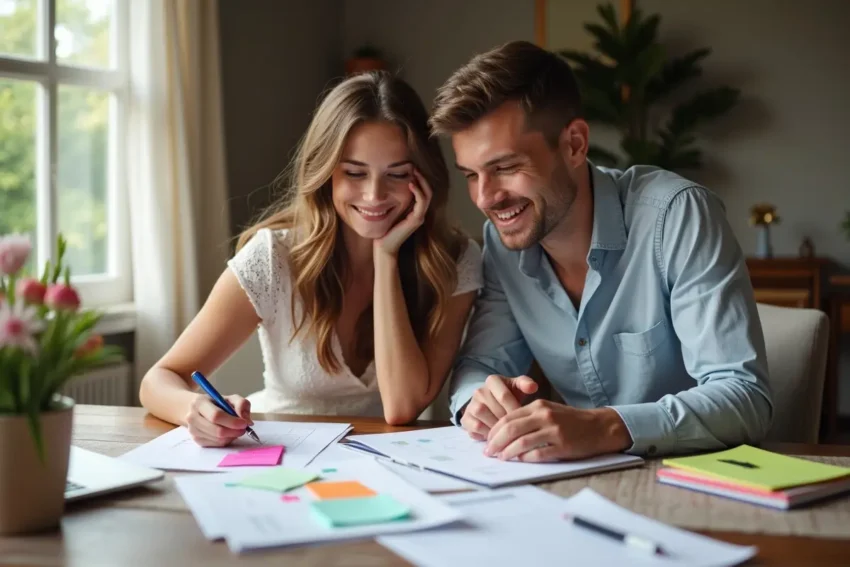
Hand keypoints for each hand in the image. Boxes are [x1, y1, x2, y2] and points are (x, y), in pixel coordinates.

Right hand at [185, 393, 253, 446]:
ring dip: (231, 436)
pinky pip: (216, 445)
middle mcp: (192, 417)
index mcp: (199, 403)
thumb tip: (247, 420)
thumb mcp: (230, 398)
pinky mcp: (196, 440)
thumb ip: (242, 404)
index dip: (232, 422)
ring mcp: (192, 430)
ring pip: (217, 439)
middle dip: (234, 431)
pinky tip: (228, 434)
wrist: (198, 409)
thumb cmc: (217, 403)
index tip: (244, 423)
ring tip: (235, 429)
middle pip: (217, 430)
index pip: (216, 416)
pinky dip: (226, 440)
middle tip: (244, 429)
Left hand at [374, 170, 431, 255]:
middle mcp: (420, 213)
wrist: (384, 245)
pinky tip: (410, 184)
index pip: (424, 191)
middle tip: (414, 167)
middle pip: (429, 191)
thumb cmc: (385, 229)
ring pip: (427, 195)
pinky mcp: (416, 220)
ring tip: (414, 172)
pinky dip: (417, 192)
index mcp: (415, 211)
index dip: (420, 179)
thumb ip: (395, 201)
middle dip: (423, 178)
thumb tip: (390, 185)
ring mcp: (419, 217)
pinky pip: (421, 203)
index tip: (412, 168)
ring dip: (422, 182)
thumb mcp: (391, 211)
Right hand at [460, 375, 538, 440]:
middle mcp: (479, 391)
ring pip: (484, 417)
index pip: (504, 395)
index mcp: (492, 381)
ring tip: (508, 434)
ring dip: (497, 427)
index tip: (525, 419)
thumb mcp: (517, 388)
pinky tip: (497, 437)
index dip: (515, 409)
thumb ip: (525, 384)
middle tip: (519, 430)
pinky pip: (476, 427)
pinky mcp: (465, 419)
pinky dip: (487, 434)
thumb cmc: (508, 397)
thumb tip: (533, 387)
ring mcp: (471, 405)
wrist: (492, 406)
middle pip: (495, 408)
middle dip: (508, 421)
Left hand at [483, 400, 631, 461]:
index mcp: (538, 406)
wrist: (599, 426)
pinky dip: (525, 458)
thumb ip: (528, 418)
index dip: (494, 430)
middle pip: (511, 429)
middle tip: (488, 452)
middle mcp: (544, 416)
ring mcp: (554, 431)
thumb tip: (503, 431)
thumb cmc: (571, 420)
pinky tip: (519, 461)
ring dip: (507, 452)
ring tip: (500, 458)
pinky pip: (538, 454)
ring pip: (522, 442)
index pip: (508, 417)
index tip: (487, 440)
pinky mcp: (563, 446)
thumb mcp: (548, 411)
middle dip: (495, 442)